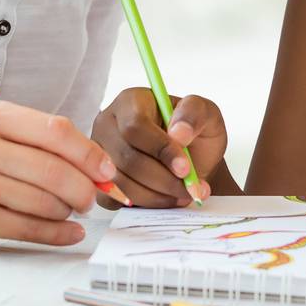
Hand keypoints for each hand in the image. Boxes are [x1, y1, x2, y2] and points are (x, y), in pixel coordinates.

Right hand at [0, 100, 116, 249]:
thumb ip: (31, 137)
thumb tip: (93, 163)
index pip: (55, 130)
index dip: (89, 152)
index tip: (106, 169)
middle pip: (55, 169)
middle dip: (85, 188)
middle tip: (92, 198)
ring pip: (45, 201)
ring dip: (68, 211)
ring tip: (70, 211)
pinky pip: (30, 229)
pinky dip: (58, 233)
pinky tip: (68, 232)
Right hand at [92, 88, 225, 207]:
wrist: (190, 162)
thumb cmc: (194, 134)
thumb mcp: (207, 115)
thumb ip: (195, 114)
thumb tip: (178, 133)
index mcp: (131, 101)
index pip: (135, 126)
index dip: (161, 150)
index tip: (186, 168)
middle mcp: (108, 124)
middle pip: (126, 158)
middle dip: (162, 179)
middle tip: (189, 189)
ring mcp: (99, 154)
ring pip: (120, 182)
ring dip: (156, 195)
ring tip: (181, 195)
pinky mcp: (98, 180)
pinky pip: (111, 200)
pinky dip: (142, 205)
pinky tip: (163, 199)